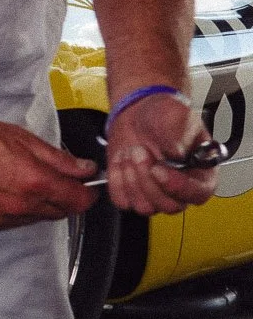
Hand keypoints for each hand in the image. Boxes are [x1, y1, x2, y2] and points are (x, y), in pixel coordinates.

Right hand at [0, 111, 95, 229]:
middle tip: (58, 178)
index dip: (89, 192)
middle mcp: (20, 206)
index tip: (88, 184)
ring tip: (25, 180)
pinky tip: (6, 190)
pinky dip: (18, 210)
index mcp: (34, 182)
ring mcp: (1, 218)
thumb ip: (57, 158)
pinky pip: (14, 222)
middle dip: (66, 197)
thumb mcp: (20, 137)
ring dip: (41, 204)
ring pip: (37, 218)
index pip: (79, 200)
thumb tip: (83, 168)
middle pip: (61, 212)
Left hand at [102, 92, 217, 214]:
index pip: (198, 193)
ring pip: (144, 206)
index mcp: (201, 172)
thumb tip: (176, 154)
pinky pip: (122, 199)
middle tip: (139, 151)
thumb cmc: (164, 115)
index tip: (159, 170)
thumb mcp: (177, 116)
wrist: (139, 112)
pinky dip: (117, 179)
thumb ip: (179, 135)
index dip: (178, 187)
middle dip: (148, 179)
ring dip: (132, 178)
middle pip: (168, 205)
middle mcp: (180, 189)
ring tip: (131, 150)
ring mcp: (155, 194)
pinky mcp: (132, 194)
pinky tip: (122, 159)